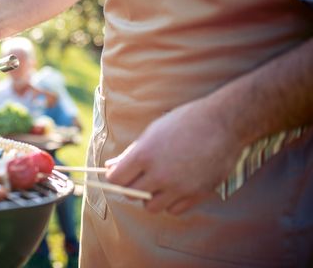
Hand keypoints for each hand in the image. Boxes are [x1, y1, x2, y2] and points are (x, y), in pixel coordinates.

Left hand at [105, 99, 242, 214]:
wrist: (223, 123)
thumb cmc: (184, 122)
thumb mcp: (152, 132)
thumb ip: (130, 154)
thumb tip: (110, 167)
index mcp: (144, 155)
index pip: (116, 179)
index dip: (116, 177)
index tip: (120, 173)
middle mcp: (160, 174)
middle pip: (131, 194)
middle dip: (132, 186)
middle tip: (141, 175)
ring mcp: (179, 187)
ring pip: (151, 207)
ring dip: (151, 197)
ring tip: (160, 182)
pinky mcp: (197, 194)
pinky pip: (174, 210)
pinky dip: (172, 202)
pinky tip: (176, 187)